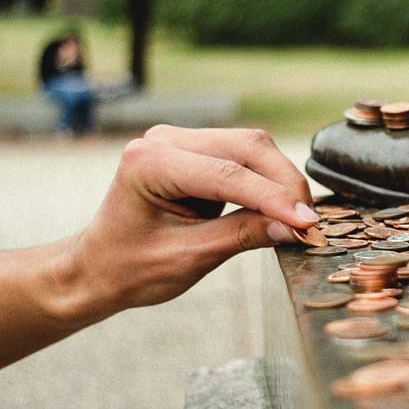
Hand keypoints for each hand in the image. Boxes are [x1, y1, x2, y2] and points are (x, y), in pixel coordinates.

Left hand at [58, 125, 317, 322]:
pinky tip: (281, 206)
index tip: (307, 223)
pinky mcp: (195, 150)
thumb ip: (241, 236)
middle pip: (246, 147)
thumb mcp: (187, 258)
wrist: (98, 268)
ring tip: (298, 217)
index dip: (273, 199)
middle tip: (310, 222)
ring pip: (251, 146)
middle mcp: (163, 140)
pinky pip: (243, 155)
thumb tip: (293, 226)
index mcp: (149, 162)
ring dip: (279, 180)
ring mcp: (179, 140)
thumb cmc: (129, 268)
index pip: (227, 174)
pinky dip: (266, 180)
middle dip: (284, 183)